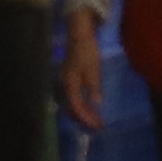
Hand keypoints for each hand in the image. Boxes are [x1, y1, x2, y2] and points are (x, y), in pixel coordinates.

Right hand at [58, 13, 107, 132]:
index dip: (86, 118)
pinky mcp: (68, 79)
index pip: (76, 107)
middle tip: (97, 126)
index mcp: (69, 83)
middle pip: (71, 109)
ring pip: (71, 104)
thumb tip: (96, 104)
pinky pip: (72, 97)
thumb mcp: (93, 68)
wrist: (79, 34)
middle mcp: (63, 85)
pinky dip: (80, 105)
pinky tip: (88, 107)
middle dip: (84, 119)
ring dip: (82, 114)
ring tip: (94, 120)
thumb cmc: (87, 50)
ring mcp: (64, 82)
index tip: (98, 125)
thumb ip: (93, 87)